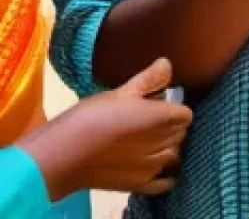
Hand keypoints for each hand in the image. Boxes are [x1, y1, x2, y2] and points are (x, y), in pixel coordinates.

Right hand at [18, 58, 191, 202]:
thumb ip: (149, 79)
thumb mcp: (120, 92)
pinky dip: (165, 174)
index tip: (158, 104)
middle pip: (179, 134)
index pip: (185, 114)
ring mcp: (152, 167)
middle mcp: (163, 144)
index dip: (173, 108)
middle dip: (169, 126)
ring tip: (145, 141)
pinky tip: (155, 167)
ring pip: (173, 154)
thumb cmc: (91, 118)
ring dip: (165, 147)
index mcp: (162, 118)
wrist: (62, 156)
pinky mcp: (139, 185)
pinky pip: (164, 182)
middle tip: (146, 120)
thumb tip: (168, 64)